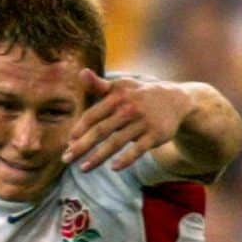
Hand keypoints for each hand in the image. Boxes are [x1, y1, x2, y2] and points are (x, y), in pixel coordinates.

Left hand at [67, 70, 189, 172]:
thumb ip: (99, 85)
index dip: (79, 129)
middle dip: (81, 146)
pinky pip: (138, 150)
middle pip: (100, 131)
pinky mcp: (155, 135)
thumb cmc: (139, 94)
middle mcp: (128, 109)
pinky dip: (126, 159)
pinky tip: (113, 168)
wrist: (174, 100)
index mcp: (117, 96)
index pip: (93, 115)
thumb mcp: (121, 86)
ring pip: (116, 142)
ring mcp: (143, 123)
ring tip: (83, 169)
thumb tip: (81, 72)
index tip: (68, 142)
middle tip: (66, 159)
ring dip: (98, 157)